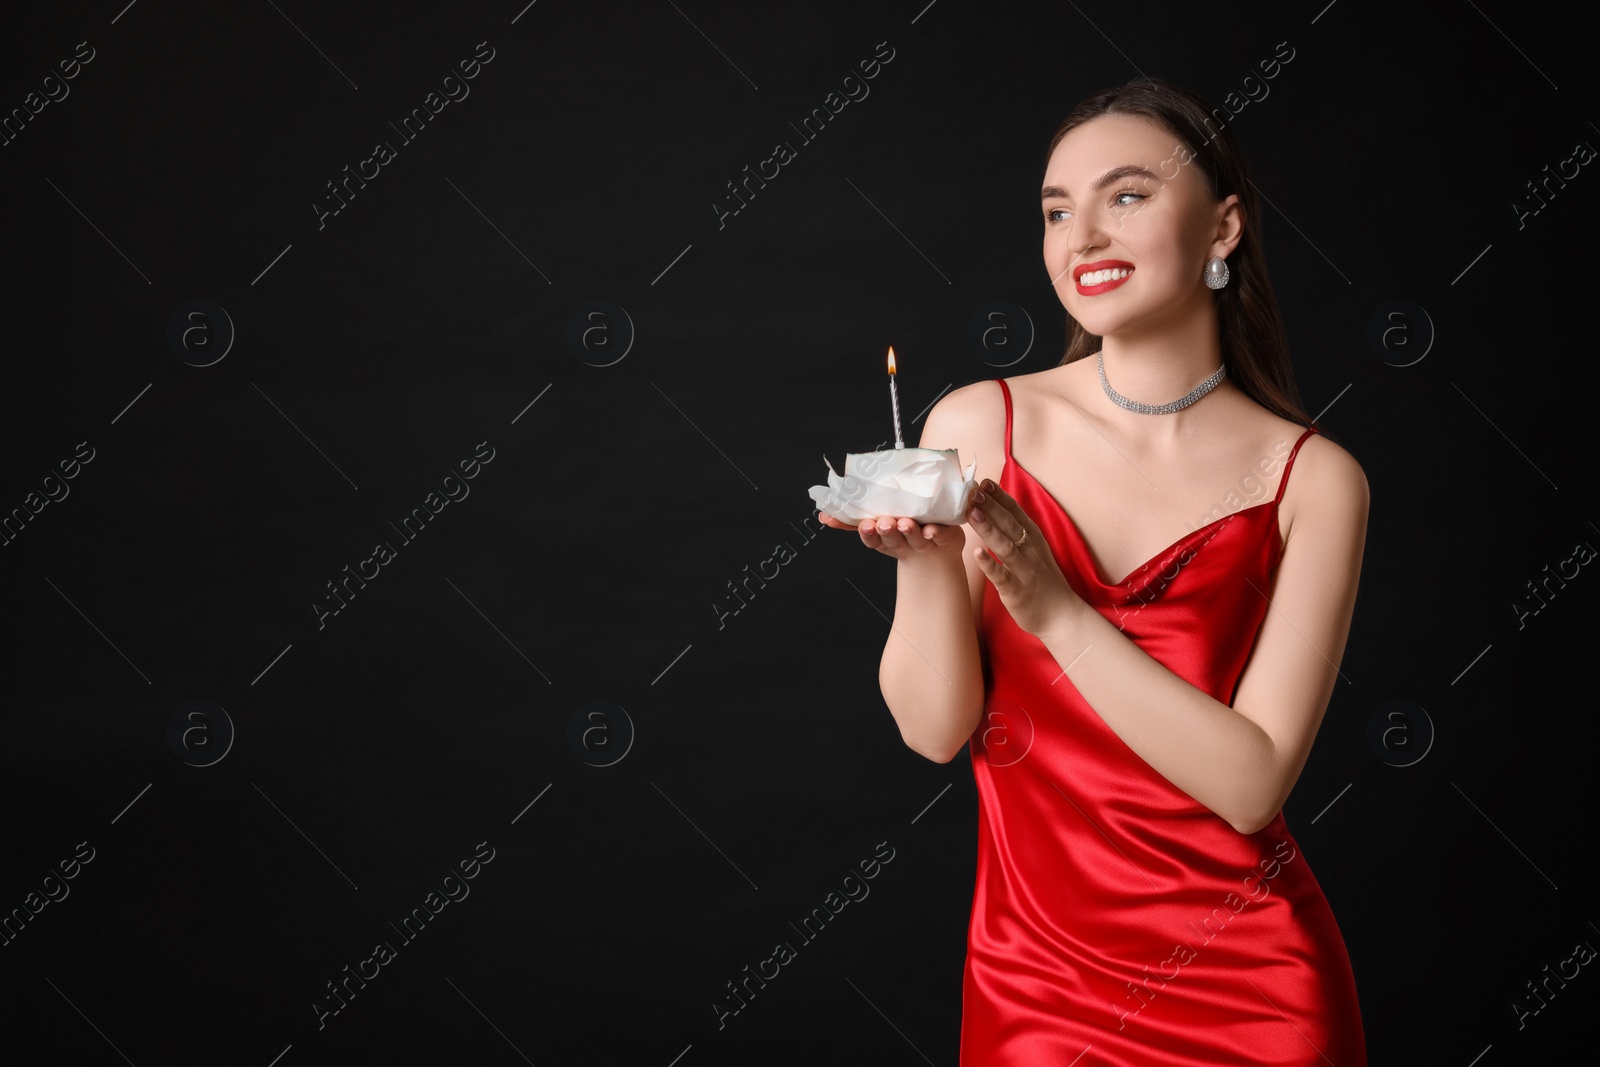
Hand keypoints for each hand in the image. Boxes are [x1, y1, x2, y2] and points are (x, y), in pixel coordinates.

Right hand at [817, 508, 964, 563]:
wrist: (936, 554)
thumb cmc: (902, 533)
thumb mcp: (876, 527)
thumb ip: (852, 520)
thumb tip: (823, 514)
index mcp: (884, 538)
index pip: (872, 538)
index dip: (868, 533)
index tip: (866, 525)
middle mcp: (902, 542)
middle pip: (892, 538)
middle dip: (886, 531)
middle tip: (884, 522)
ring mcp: (922, 541)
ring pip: (914, 538)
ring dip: (908, 531)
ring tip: (905, 523)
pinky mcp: (944, 538)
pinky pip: (940, 536)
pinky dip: (936, 533)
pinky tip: (932, 530)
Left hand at [966, 478, 1082, 637]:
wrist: (1060, 614)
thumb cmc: (1041, 579)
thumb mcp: (1033, 548)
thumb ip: (1016, 529)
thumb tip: (995, 506)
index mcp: (1033, 537)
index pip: (1015, 511)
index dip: (999, 496)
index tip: (982, 481)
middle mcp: (1030, 550)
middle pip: (1008, 524)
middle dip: (990, 506)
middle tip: (972, 490)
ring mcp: (1024, 570)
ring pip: (1004, 545)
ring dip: (987, 528)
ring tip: (971, 513)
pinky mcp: (1017, 590)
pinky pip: (1002, 575)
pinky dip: (990, 564)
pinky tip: (976, 553)